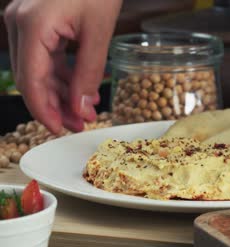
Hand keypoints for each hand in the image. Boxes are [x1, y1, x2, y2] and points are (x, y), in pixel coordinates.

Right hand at [4, 0, 121, 133]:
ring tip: (84, 111)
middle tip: (79, 124)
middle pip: (30, 79)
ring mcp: (24, 21)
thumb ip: (89, 73)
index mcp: (31, 25)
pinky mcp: (34, 22)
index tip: (60, 130)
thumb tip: (83, 109)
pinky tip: (79, 89)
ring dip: (59, 93)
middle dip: (54, 106)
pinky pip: (43, 56)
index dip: (44, 111)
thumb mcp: (99, 33)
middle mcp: (19, 23)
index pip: (31, 82)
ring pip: (36, 70)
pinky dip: (60, 75)